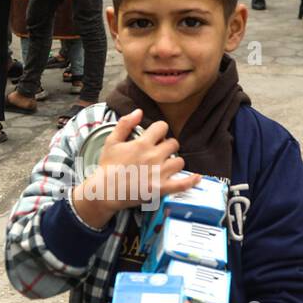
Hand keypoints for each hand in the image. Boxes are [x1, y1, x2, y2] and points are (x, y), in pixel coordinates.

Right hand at [71, 109, 199, 227]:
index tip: (155, 137)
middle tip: (160, 152)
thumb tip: (139, 111)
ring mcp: (159, 173)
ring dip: (174, 162)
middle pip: (173, 144)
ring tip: (166, 166)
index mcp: (142, 143)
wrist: (105, 191)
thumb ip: (125, 123)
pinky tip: (197, 177)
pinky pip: (182, 184)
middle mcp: (153, 156)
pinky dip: (191, 181)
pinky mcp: (161, 188)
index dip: (159, 130)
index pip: (162, 127)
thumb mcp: (111, 141)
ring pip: (179, 161)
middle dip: (168, 146)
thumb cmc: (107, 167)